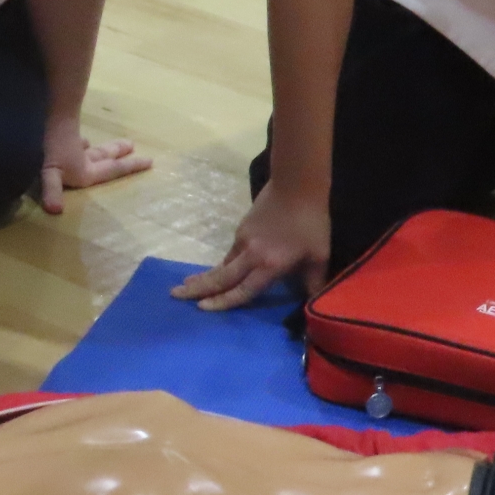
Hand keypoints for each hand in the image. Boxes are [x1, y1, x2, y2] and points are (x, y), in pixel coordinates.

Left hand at [36, 116, 151, 214]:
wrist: (48, 118)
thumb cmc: (52, 152)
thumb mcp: (51, 174)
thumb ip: (53, 190)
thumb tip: (55, 210)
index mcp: (87, 171)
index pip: (113, 170)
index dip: (130, 168)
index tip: (150, 161)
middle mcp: (84, 158)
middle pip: (104, 155)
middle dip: (117, 152)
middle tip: (132, 145)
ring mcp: (73, 146)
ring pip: (91, 148)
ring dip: (99, 147)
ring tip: (103, 144)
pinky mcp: (62, 134)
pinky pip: (74, 140)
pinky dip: (79, 142)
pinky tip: (80, 140)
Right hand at [173, 181, 329, 310]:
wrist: (296, 185)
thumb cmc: (311, 222)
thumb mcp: (319, 256)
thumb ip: (314, 282)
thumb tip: (315, 304)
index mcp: (269, 265)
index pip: (242, 290)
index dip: (222, 302)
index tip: (202, 309)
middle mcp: (250, 255)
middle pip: (220, 277)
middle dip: (197, 288)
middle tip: (175, 295)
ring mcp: (243, 240)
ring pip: (222, 264)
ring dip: (204, 276)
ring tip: (187, 285)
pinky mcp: (242, 228)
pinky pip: (230, 252)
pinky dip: (221, 265)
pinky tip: (219, 270)